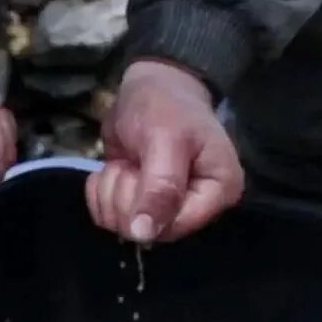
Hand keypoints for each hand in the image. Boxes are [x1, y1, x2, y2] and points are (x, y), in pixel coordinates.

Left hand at [89, 59, 244, 243]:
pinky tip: (115, 169)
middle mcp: (198, 206)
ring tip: (127, 162)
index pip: (177, 227)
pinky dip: (102, 192)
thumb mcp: (165, 139)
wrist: (148, 87)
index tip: (136, 175)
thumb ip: (160, 187)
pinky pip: (109, 218)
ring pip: (124, 227)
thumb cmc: (164, 105)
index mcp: (219, 191)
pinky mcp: (141, 205)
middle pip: (148, 232)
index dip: (147, 209)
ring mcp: (167, 209)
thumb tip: (145, 235)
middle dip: (127, 195)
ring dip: (112, 191)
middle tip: (133, 162)